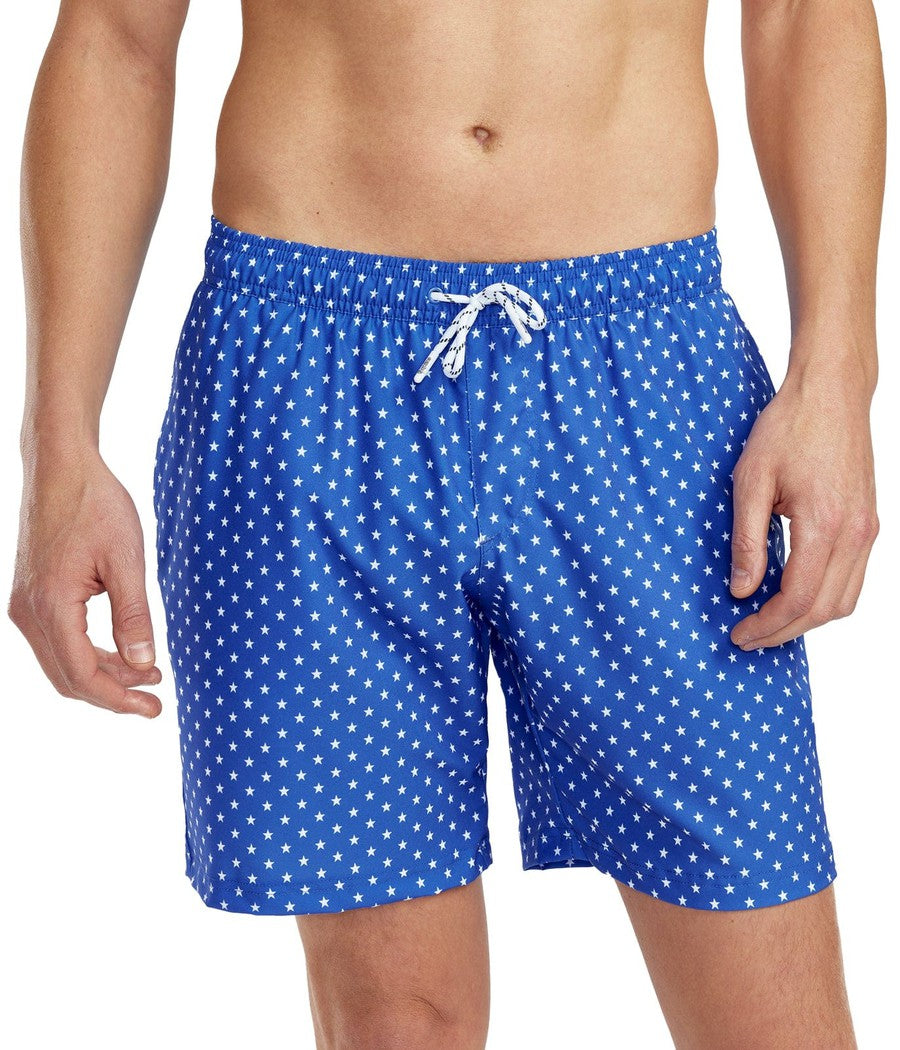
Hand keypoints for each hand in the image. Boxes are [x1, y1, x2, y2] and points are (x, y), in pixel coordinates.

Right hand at [8, 447, 161, 716]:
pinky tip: (123, 651)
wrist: (61, 467)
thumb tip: (144, 663)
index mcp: (51, 605)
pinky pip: (58, 641)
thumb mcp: (127, 559)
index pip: (82, 674)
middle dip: (113, 694)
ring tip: (148, 674)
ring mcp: (25, 605)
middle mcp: (29, 612)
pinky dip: (90, 653)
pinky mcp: (31, 596)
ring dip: (104, 674)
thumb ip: (134, 615)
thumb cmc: (96, 504)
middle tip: (155, 700)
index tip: (153, 707)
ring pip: (62, 662)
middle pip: (68, 677)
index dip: (118, 698)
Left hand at [728, 364, 878, 649]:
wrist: (830, 394)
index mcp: (825, 525)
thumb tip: (741, 589)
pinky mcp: (870, 524)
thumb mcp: (750, 480)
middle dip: (784, 631)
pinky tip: (794, 596)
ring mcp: (868, 530)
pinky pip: (853, 579)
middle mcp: (855, 534)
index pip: (798, 598)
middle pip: (824, 609)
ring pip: (844, 600)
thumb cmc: (787, 429)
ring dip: (807, 620)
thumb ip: (746, 539)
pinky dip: (825, 598)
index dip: (767, 624)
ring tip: (768, 622)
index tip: (738, 633)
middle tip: (748, 637)